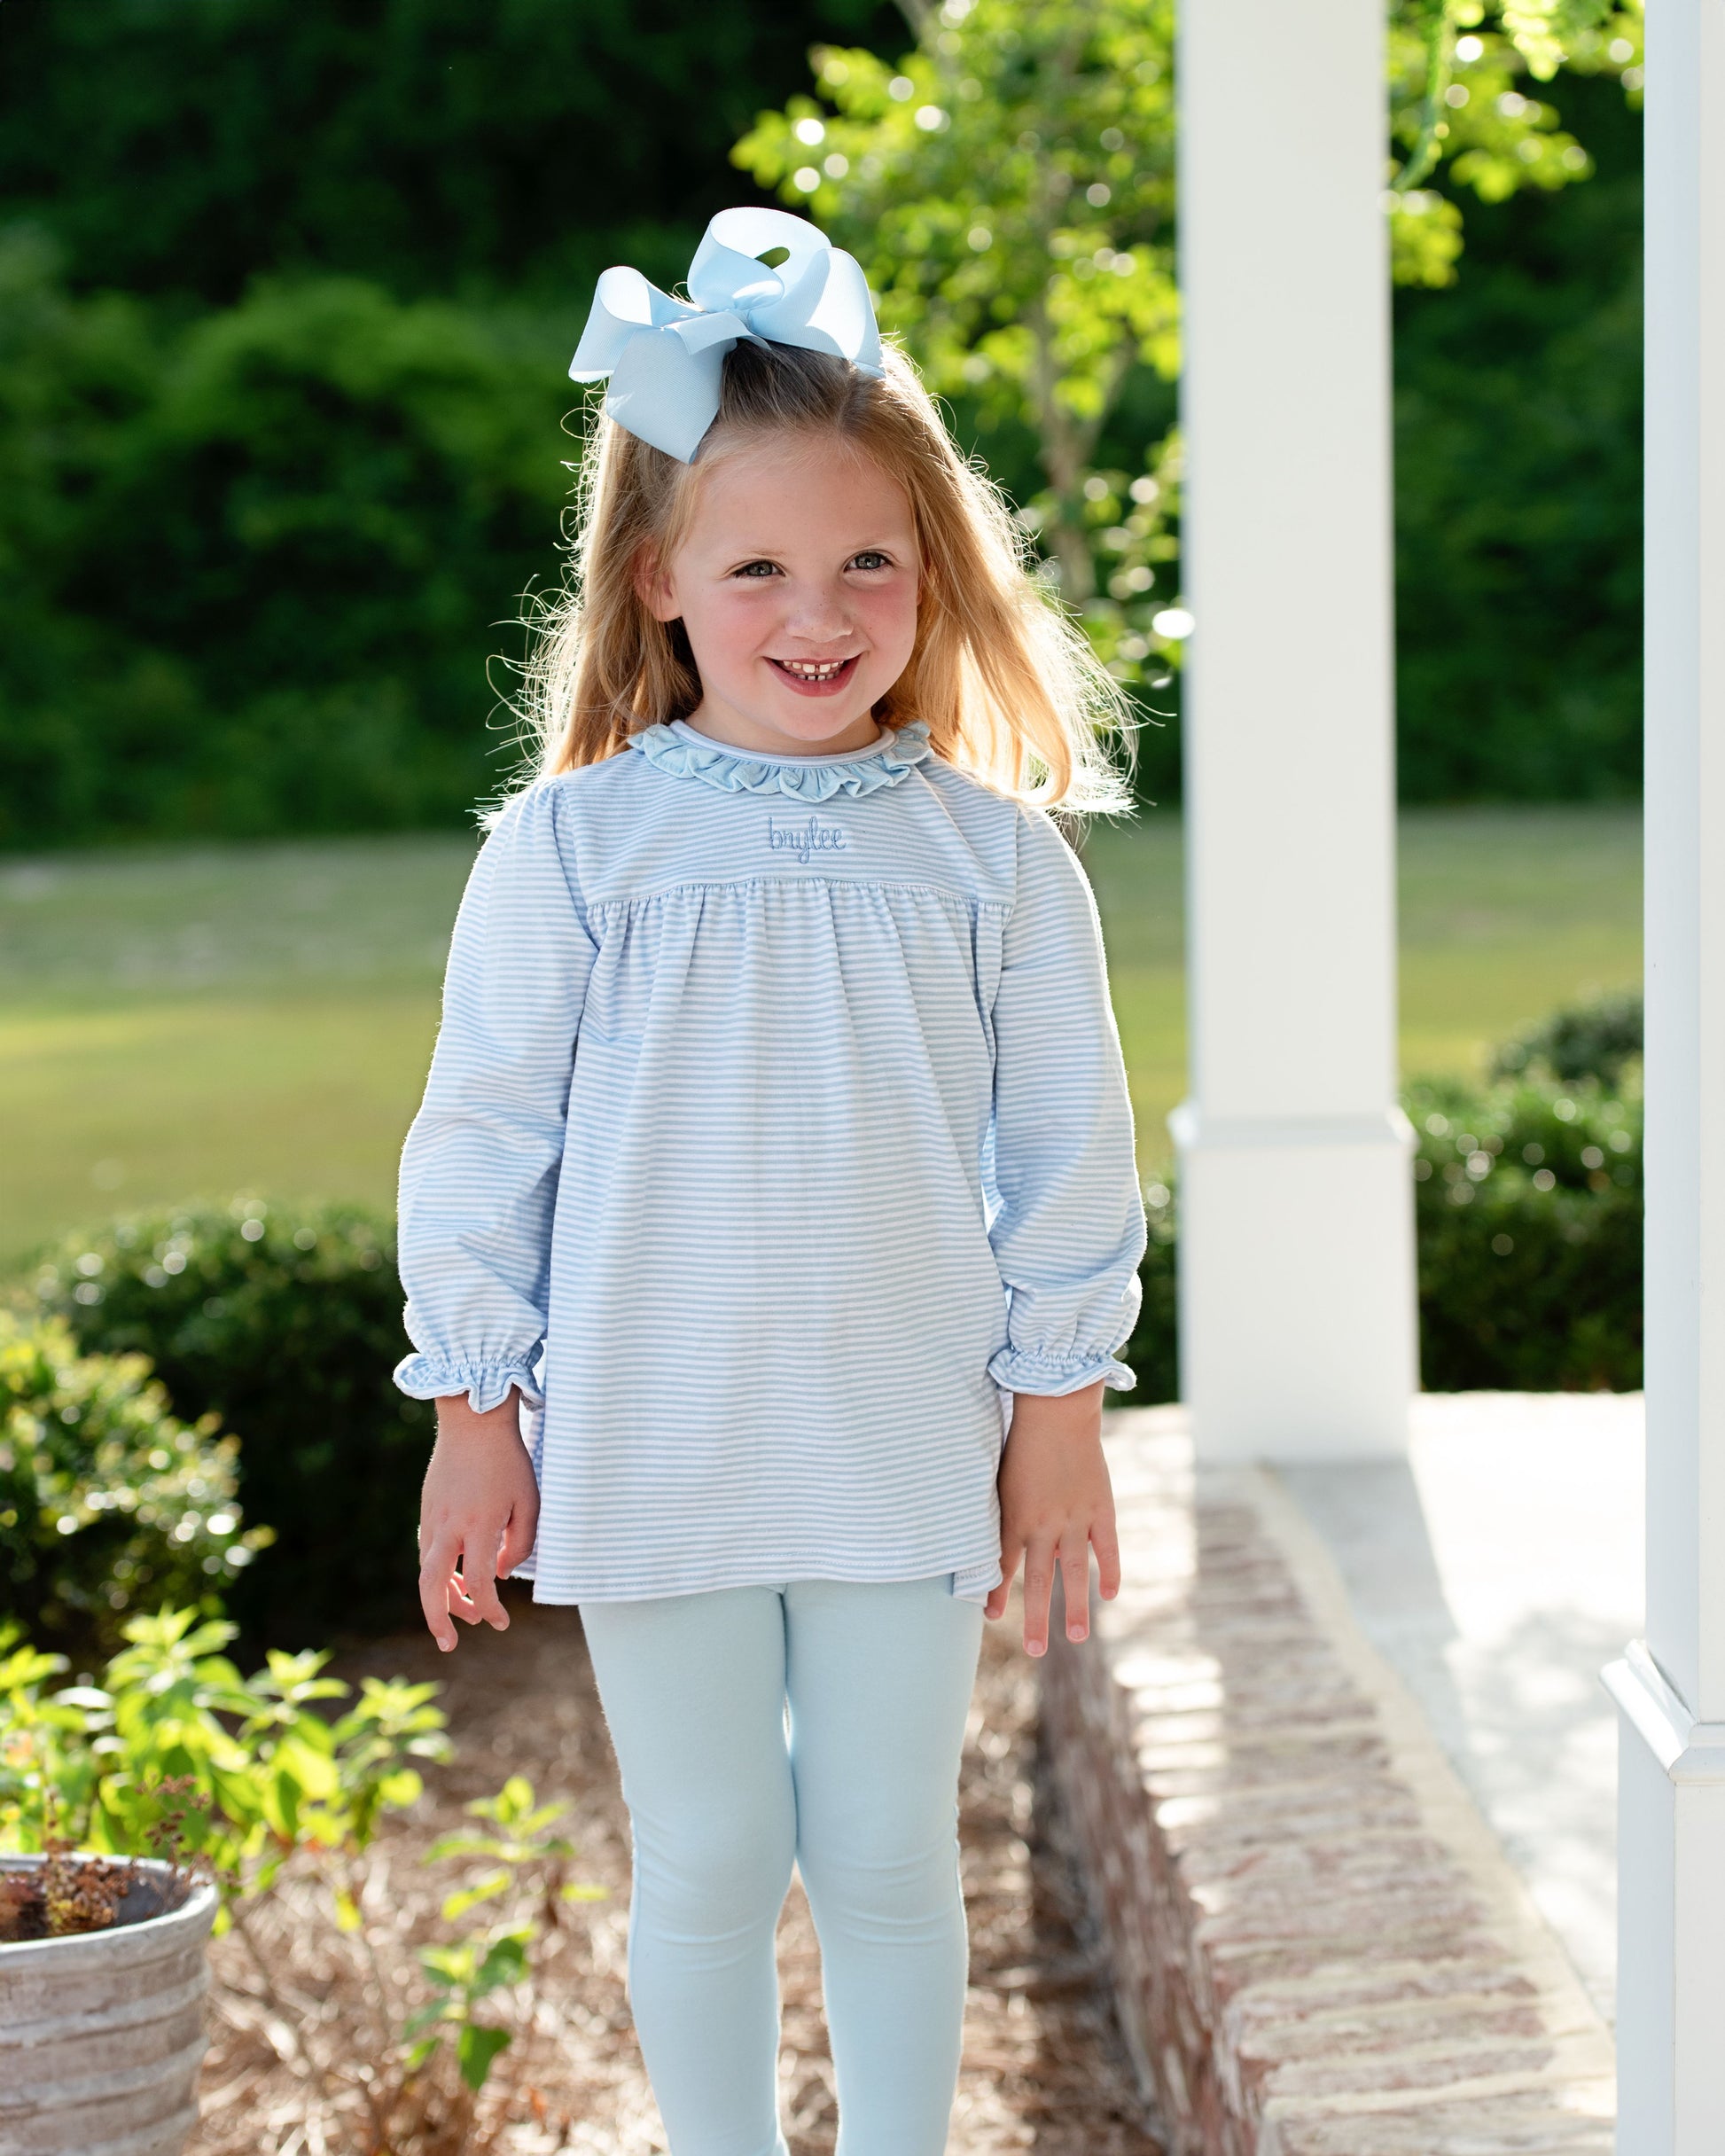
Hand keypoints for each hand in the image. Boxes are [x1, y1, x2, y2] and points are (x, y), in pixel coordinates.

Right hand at [418, 1388, 539, 1651]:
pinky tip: (457, 1577)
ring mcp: (433, 1518)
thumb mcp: (529, 1501)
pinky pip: (428, 1551)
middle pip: (430, 1585)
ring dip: (442, 1598)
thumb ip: (519, 1544)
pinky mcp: (427, 1510)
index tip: (502, 1623)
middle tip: (449, 1646)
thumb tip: (501, 1575)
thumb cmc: (508, 1461)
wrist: (473, 1422)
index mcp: (479, 1524)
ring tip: (465, 1613)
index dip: (490, 1609)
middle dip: (438, 1621)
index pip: (479, 1582)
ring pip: (426, 1571)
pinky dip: (440, 1572)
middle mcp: (449, 1525)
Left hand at [984, 1381, 1119, 1656]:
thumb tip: (976, 1531)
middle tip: (1036, 1650)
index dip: (998, 1593)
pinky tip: (1110, 1594)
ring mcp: (1075, 1519)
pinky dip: (1110, 1571)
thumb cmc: (1017, 1437)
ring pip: (1074, 1573)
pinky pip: (1107, 1548)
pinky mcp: (1101, 1508)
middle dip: (1036, 1618)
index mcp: (1015, 1517)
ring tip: (1076, 1637)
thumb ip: (994, 1506)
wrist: (1056, 1409)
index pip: (1003, 1567)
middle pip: (1039, 1581)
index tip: (992, 1617)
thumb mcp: (995, 1473)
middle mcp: (1044, 1525)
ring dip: (1075, 1607)